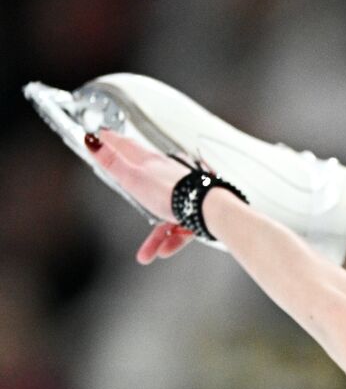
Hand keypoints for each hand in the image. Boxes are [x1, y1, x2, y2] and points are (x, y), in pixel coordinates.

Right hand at [82, 129, 198, 263]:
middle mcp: (168, 175)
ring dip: (156, 235)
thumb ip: (112, 162)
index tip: (103, 135)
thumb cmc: (173, 192)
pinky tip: (163, 252)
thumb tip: (92, 141)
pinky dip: (172, 240)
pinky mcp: (196, 211)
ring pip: (164, 212)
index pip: (128, 147)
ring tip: (147, 252)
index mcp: (151, 163)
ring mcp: (183, 194)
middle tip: (119, 172)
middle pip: (146, 176)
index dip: (113, 140)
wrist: (209, 209)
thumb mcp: (133, 177)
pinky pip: (181, 228)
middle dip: (132, 180)